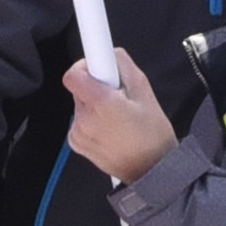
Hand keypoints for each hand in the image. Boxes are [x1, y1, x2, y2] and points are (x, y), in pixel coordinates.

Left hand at [63, 45, 173, 184]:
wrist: (151, 171)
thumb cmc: (152, 135)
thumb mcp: (145, 91)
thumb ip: (123, 66)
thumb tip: (109, 53)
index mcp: (101, 104)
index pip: (73, 75)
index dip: (85, 66)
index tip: (98, 66)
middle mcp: (84, 119)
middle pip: (79, 88)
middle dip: (96, 86)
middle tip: (118, 95)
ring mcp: (78, 133)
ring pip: (80, 104)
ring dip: (94, 104)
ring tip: (118, 116)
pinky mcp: (76, 144)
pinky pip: (79, 120)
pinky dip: (91, 120)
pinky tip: (111, 129)